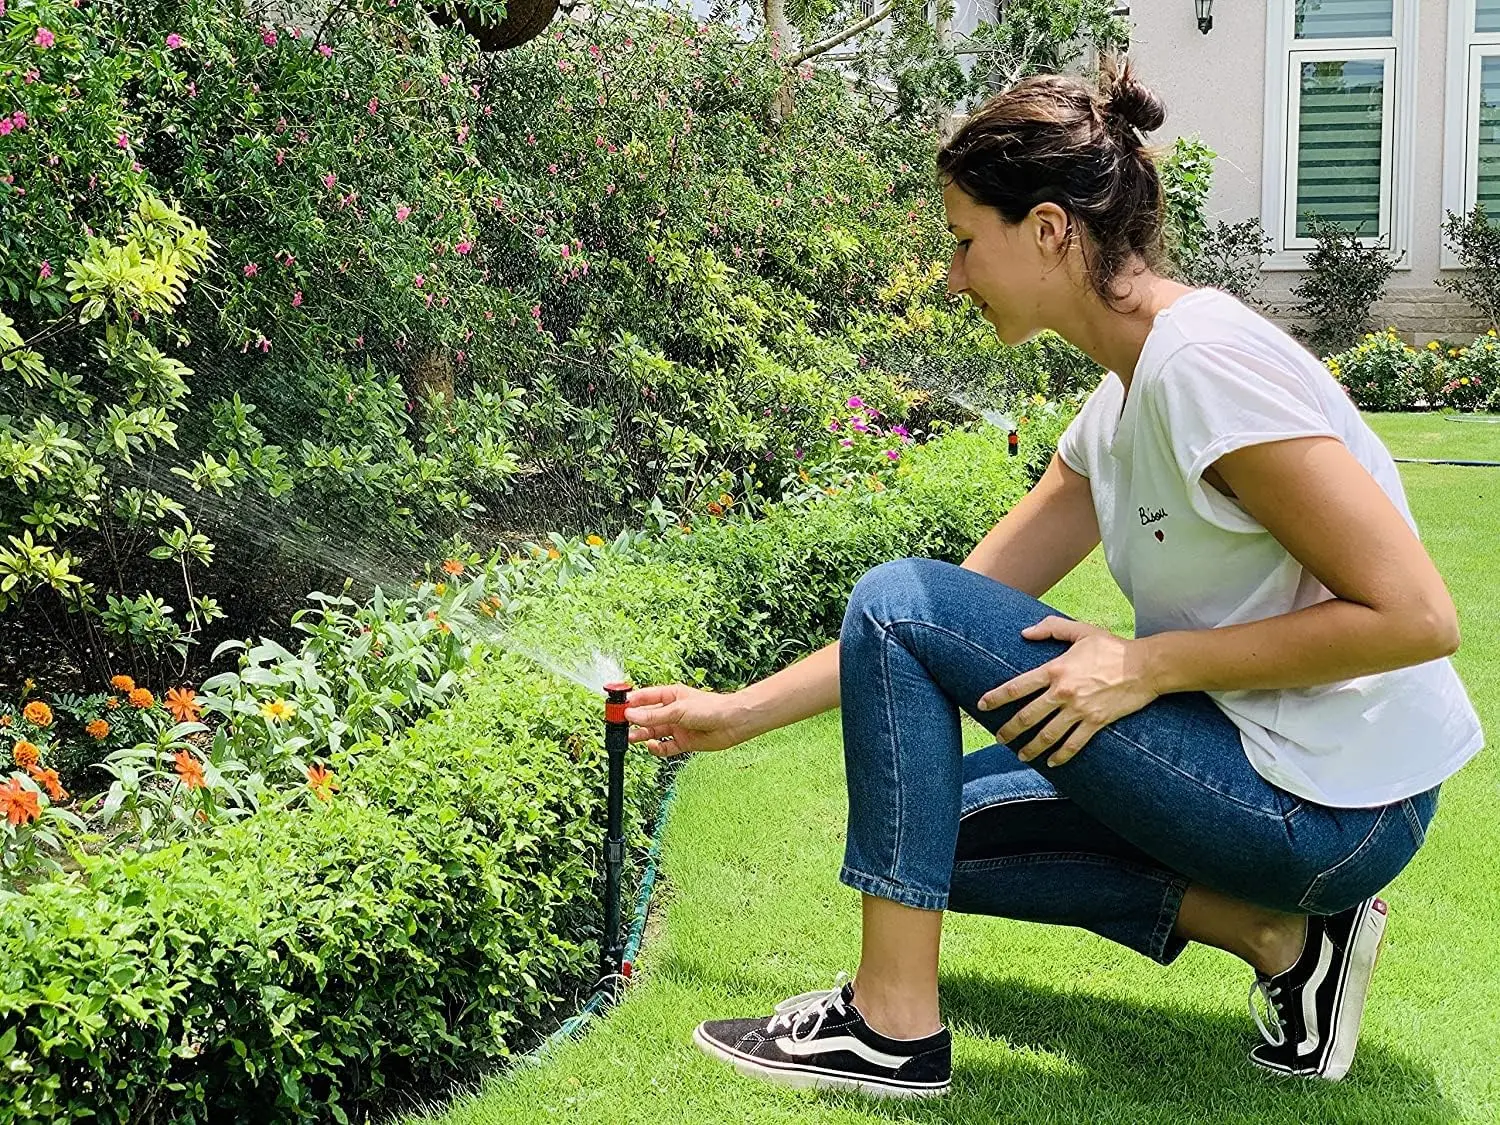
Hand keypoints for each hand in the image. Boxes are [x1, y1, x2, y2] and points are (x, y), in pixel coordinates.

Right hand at [623, 684, 751, 757]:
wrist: (733, 723)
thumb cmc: (711, 708)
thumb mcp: (678, 710)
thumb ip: (654, 715)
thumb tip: (631, 715)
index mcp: (671, 695)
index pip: (645, 697)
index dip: (631, 702)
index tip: (617, 707)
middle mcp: (673, 711)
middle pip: (647, 716)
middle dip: (633, 720)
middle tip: (619, 726)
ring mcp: (678, 727)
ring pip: (654, 731)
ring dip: (642, 734)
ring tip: (630, 738)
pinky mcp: (684, 742)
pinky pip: (665, 747)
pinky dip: (657, 748)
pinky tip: (651, 745)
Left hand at [975, 616, 1158, 767]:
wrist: (1145, 666)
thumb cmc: (1112, 646)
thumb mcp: (1081, 631)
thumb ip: (1051, 628)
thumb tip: (1024, 633)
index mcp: (1055, 670)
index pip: (1017, 687)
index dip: (996, 697)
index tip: (982, 705)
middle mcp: (1063, 692)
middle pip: (1027, 716)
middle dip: (1009, 730)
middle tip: (998, 738)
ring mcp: (1079, 710)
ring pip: (1047, 735)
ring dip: (1031, 748)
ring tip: (1020, 755)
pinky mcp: (1096, 723)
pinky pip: (1073, 745)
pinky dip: (1060, 756)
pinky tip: (1051, 762)